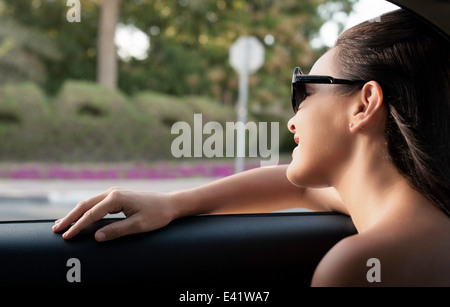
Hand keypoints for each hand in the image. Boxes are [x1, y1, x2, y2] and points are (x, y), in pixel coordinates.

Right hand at [52, 187, 174, 241]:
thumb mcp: (138, 225)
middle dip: (70, 218)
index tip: (66, 236)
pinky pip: (96, 204)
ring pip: (89, 203)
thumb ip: (117, 230)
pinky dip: (85, 211)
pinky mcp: (117, 196)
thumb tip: (96, 237)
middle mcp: (113, 192)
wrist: (169, 204)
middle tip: (56, 230)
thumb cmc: (157, 215)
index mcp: (117, 198)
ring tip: (61, 225)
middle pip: (85, 205)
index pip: (92, 214)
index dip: (78, 226)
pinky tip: (78, 217)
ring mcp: (114, 193)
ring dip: (75, 214)